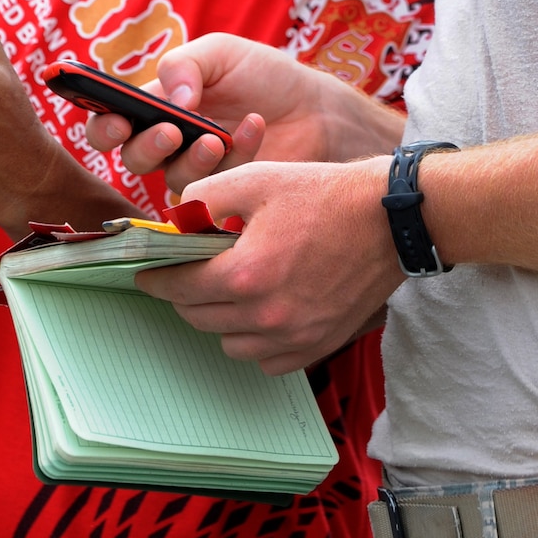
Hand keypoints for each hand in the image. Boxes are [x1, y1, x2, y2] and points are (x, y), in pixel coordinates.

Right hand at [86, 33, 402, 196]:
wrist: (314, 107)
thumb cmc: (263, 76)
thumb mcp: (221, 53)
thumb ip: (184, 65)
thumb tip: (167, 101)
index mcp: (156, 105)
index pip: (110, 121)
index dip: (104, 127)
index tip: (119, 122)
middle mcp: (168, 143)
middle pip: (133, 157)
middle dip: (146, 147)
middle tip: (171, 133)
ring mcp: (197, 172)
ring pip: (172, 178)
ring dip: (193, 157)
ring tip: (218, 136)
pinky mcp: (225, 194)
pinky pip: (216, 187)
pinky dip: (234, 155)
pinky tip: (254, 127)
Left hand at [135, 156, 401, 372]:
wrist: (390, 221)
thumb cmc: (325, 195)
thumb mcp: (257, 178)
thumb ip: (205, 197)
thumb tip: (175, 220)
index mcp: (247, 273)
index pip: (178, 288)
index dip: (156, 278)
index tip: (147, 273)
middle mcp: (267, 314)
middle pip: (199, 318)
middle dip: (185, 294)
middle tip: (188, 272)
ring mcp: (294, 336)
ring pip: (229, 343)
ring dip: (220, 319)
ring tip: (230, 288)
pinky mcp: (316, 345)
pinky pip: (266, 360)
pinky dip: (256, 340)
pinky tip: (262, 309)